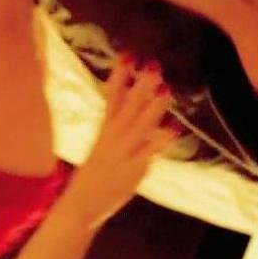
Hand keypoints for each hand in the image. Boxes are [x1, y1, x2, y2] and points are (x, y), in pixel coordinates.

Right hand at [60, 59, 176, 222]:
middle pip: (128, 106)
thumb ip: (118, 128)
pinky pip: (149, 151)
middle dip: (141, 85)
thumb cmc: (95, 174)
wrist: (82, 204)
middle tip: (153, 65)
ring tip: (166, 89)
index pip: (112, 95)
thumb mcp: (104, 145)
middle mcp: (112, 137)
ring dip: (154, 106)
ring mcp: (123, 152)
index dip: (120, 75)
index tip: (128, 54)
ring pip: (140, 125)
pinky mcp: (133, 168)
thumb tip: (137, 109)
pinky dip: (162, 139)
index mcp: (104, 129)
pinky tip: (175, 127)